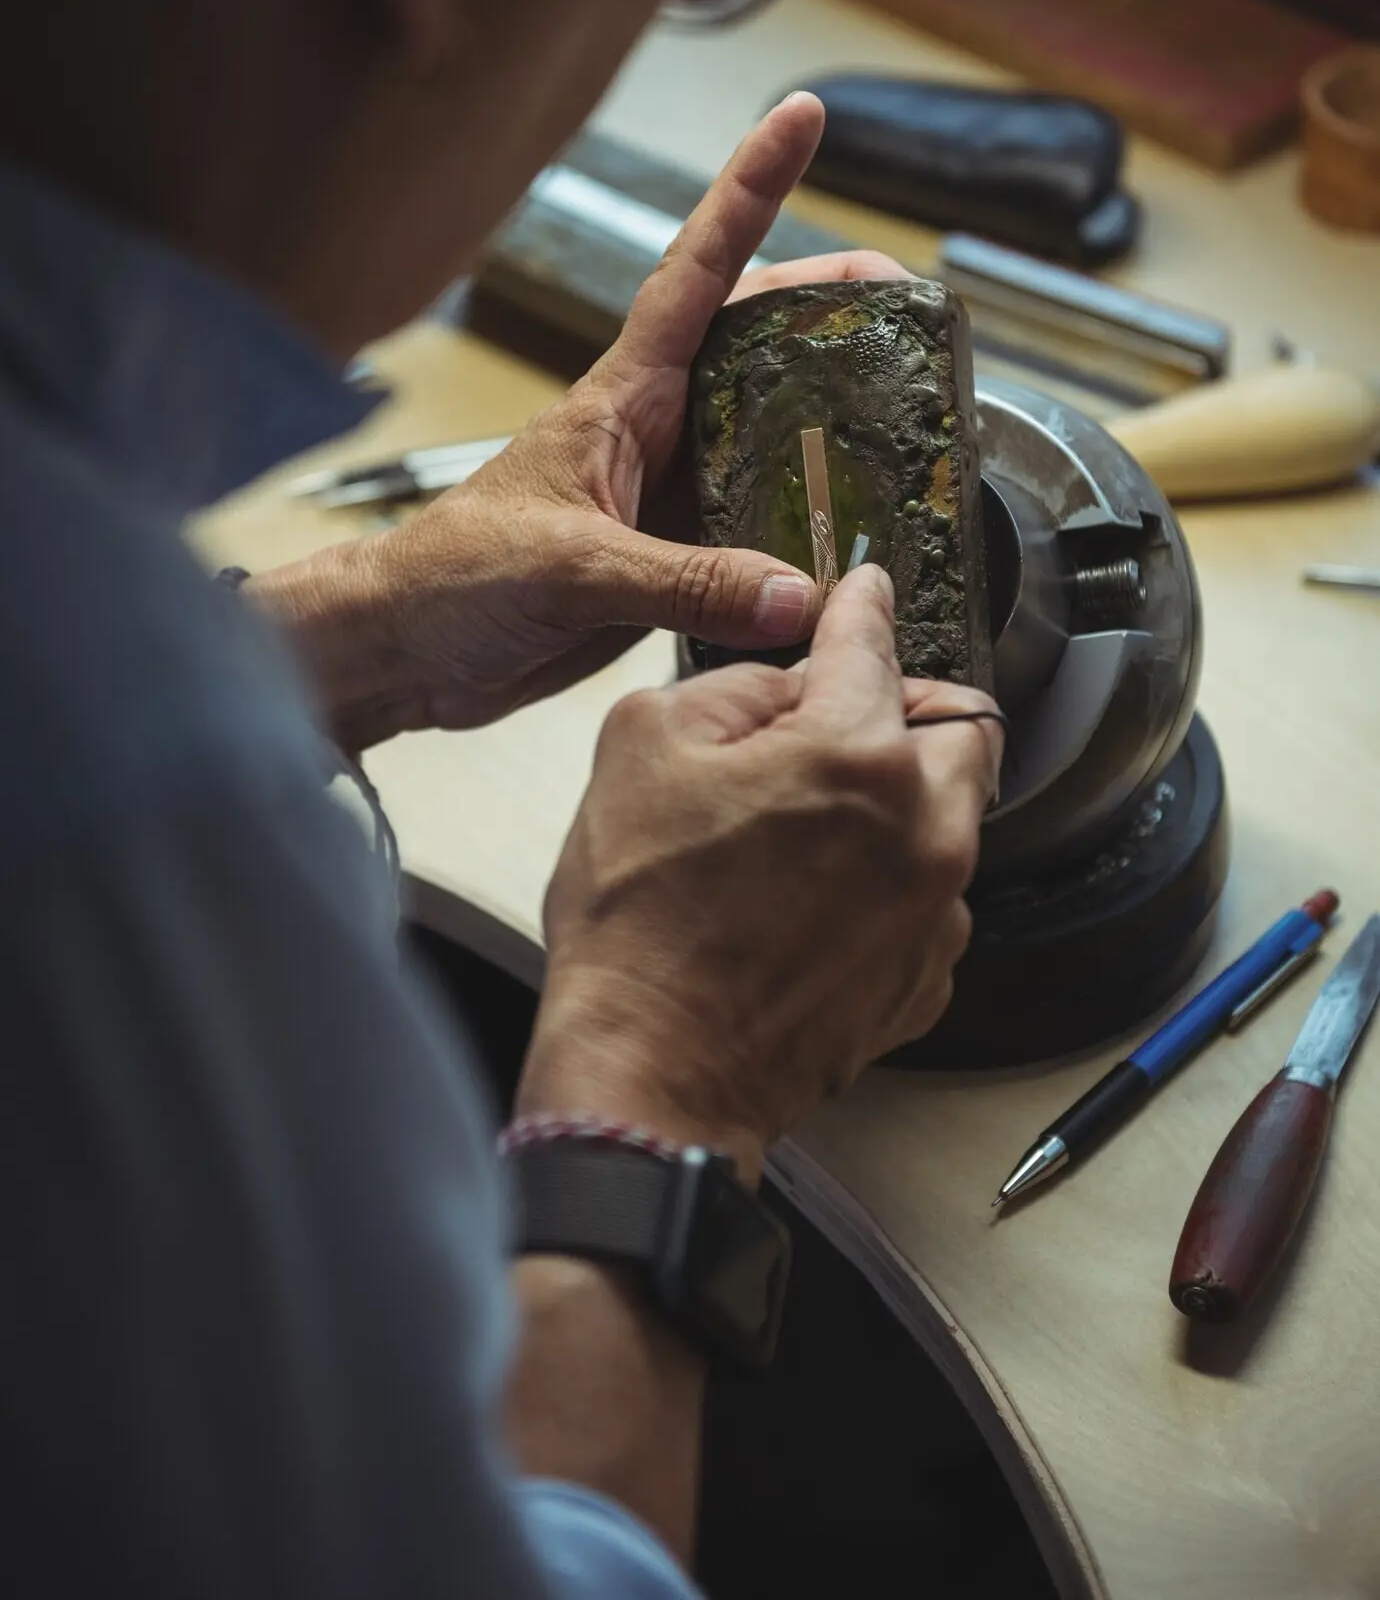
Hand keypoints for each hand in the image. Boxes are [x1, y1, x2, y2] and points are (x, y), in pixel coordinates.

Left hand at [256, 95, 910, 748]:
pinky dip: (807, 523)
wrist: (407, 651)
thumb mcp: (572, 569)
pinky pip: (759, 524)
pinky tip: (851, 534)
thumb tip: (799, 592)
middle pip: (757, 342)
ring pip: (768, 435)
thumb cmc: (453, 579)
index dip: (750, 189)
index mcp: (621, 398)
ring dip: (830, 417)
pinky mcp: (673, 559)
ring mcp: (667, 494)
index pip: (698, 271)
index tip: (802, 116)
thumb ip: (686, 581)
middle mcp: (654, 431)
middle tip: (908, 297)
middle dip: (827, 304)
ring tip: (905, 404)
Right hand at [518, 568, 1003, 1176]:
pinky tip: (812, 901)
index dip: (862, 604)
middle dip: (912, 708)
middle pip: (962, 730)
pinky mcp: (923, 981)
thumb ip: (730, 688)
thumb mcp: (643, 747)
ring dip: (899, 802)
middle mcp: (923, 829)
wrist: (651, 1073)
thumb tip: (781, 689)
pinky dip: (886, 882)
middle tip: (848, 716)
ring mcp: (933, 913)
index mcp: (856, 753)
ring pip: (950, 820)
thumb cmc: (638, 922)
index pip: (874, 643)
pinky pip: (927, 900)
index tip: (865, 591)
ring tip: (809, 826)